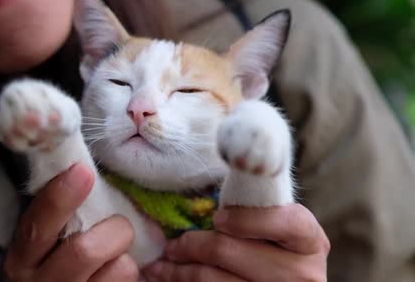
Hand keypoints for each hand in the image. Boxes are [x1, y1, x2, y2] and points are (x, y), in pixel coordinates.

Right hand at [4, 163, 138, 281]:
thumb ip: (56, 216)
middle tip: (119, 226)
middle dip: (114, 230)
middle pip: (84, 251)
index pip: (37, 226)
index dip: (60, 198)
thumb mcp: (44, 242)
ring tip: (116, 253)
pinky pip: (129, 281)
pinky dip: (130, 270)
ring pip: (119, 268)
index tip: (82, 171)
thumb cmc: (54, 261)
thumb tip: (81, 169)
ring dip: (125, 253)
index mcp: (23, 259)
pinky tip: (115, 271)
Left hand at [143, 204, 329, 281]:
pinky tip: (169, 277)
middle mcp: (302, 273)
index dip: (248, 219)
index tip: (218, 217)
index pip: (287, 222)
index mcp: (309, 241)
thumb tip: (196, 199)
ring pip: (214, 279)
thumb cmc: (275, 247)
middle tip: (172, 243)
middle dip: (193, 245)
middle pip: (231, 252)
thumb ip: (252, 210)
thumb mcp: (275, 227)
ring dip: (179, 270)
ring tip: (162, 263)